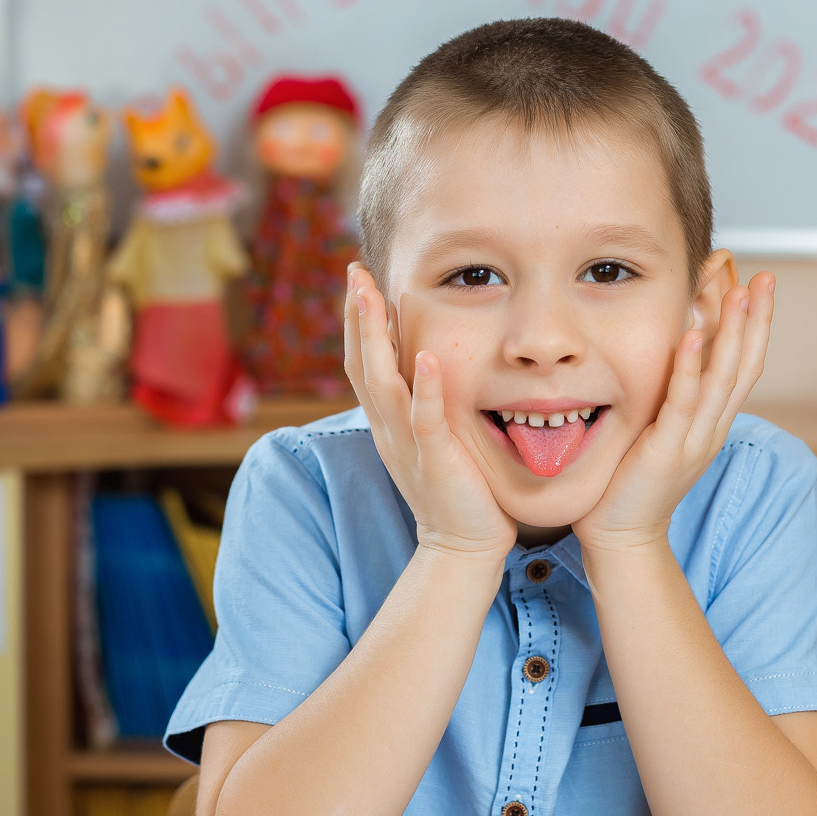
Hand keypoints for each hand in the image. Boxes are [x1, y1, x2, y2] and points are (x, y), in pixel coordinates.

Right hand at [343, 263, 515, 561]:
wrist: (462, 545)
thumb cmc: (456, 488)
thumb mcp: (429, 437)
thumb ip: (422, 402)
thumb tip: (426, 360)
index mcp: (386, 420)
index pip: (362, 360)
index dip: (356, 319)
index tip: (358, 278)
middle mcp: (387, 426)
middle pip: (361, 361)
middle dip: (356, 315)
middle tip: (354, 270)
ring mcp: (407, 442)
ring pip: (381, 382)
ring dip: (375, 337)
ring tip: (371, 296)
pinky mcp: (435, 459)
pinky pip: (425, 419)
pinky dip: (423, 387)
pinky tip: (425, 357)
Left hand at [576, 273, 775, 554]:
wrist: (624, 536)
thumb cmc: (633, 481)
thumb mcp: (663, 430)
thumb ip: (674, 396)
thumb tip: (675, 354)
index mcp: (713, 422)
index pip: (744, 365)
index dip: (755, 325)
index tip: (759, 285)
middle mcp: (712, 428)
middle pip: (745, 366)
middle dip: (756, 319)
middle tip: (765, 277)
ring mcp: (694, 440)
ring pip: (722, 379)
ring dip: (732, 334)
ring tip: (739, 293)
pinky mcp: (667, 451)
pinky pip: (682, 403)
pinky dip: (688, 367)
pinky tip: (689, 335)